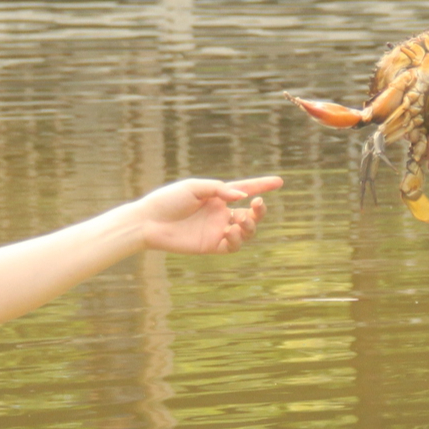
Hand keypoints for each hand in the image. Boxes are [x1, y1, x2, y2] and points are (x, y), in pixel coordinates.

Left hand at [134, 176, 279, 254]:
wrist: (149, 221)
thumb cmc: (168, 200)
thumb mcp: (195, 187)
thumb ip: (219, 190)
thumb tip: (242, 197)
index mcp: (217, 196)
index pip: (244, 189)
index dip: (262, 185)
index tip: (279, 182)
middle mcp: (220, 213)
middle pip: (250, 214)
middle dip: (260, 211)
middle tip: (257, 205)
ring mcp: (217, 230)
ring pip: (246, 232)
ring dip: (250, 226)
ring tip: (240, 221)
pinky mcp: (211, 246)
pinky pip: (232, 246)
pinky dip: (237, 239)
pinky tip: (230, 231)